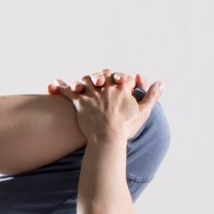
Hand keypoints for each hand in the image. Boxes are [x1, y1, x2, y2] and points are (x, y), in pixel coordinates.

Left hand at [47, 69, 163, 141]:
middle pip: (103, 75)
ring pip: (85, 81)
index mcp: (121, 88)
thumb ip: (152, 95)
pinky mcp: (79, 102)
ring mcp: (91, 93)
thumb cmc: (127, 127)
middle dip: (102, 77)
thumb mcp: (143, 111)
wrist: (109, 138)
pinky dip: (59, 87)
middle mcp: (106, 87)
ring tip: (78, 85)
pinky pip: (67, 91)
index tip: (122, 82)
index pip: (122, 77)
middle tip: (101, 81)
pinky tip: (52, 85)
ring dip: (82, 82)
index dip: (123, 79)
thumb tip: (161, 82)